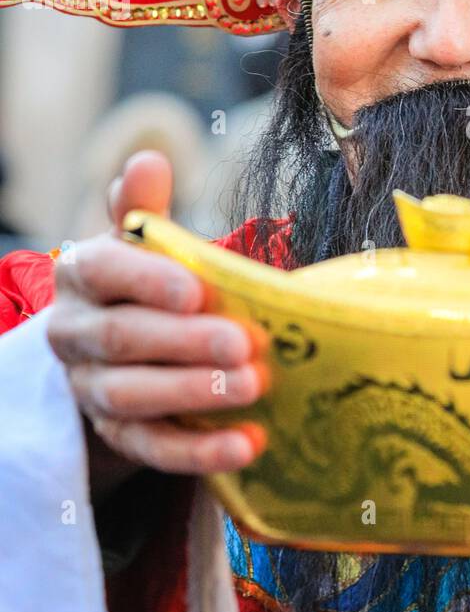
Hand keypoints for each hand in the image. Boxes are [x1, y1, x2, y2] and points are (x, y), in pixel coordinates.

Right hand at [46, 150, 265, 500]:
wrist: (121, 351)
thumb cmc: (145, 284)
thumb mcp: (143, 245)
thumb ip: (143, 209)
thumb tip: (146, 160)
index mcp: (82, 275)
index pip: (104, 272)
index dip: (147, 281)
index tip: (197, 290)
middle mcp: (75, 334)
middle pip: (124, 339)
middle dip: (186, 342)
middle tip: (245, 344)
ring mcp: (91, 390)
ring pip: (133, 396)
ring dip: (195, 394)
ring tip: (252, 388)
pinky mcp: (117, 437)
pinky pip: (153, 449)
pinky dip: (200, 451)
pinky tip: (248, 445)